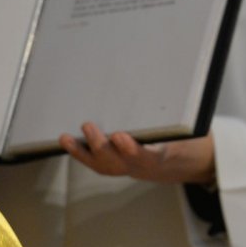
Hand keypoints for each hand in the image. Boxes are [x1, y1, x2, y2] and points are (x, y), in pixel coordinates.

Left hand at [59, 122, 215, 185]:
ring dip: (82, 150)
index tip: (120, 137)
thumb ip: (174, 113)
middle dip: (100, 143)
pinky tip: (65, 140)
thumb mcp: (179, 126)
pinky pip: (92, 162)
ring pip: (101, 163)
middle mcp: (137, 164)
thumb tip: (170, 79)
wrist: (164, 161)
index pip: (145, 154)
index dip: (131, 148)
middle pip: (115, 159)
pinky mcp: (108, 166)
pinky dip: (78, 152)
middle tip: (88, 125)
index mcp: (158, 154)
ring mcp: (121, 167)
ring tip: (67, 137)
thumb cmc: (170, 136)